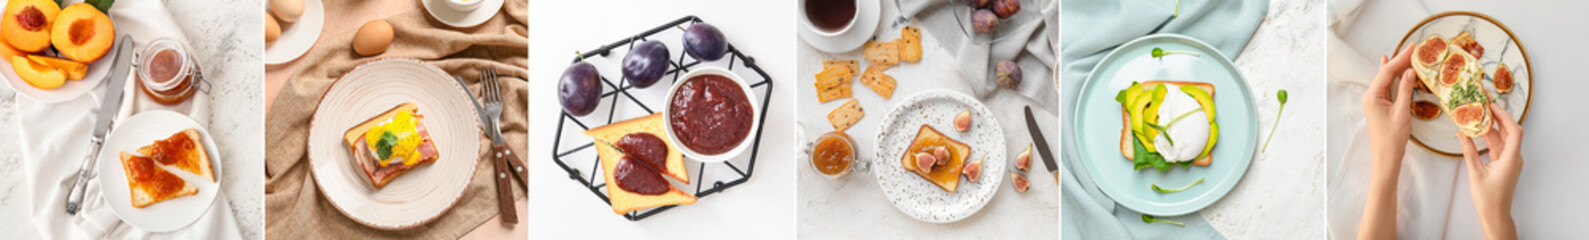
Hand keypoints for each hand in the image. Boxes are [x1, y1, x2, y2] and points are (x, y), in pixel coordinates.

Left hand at [1357, 45, 1417, 239]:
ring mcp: (1374, 101)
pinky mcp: (1379, 106)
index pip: (1388, 71)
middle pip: (1386, 72)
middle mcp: (1370, 96)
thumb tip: (1411, 71)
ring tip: (1407, 53)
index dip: (1401, 58)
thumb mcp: (1402, 112)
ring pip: (1386, 78)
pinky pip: (1386, 86)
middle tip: (1414, 47)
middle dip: (1400, 59)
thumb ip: (1405, 90)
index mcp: (1373, 96)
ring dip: (1397, 66)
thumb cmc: (1393, 138)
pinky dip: (1392, 75)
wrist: (1386, 157)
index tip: (1414, 47)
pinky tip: (1388, 64)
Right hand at [1458, 103, 1522, 239]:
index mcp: (1511, 159)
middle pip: (1510, 132)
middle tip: (1485, 106)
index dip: (1504, 117)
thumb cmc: (1488, 197)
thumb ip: (1469, 151)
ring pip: (1503, 138)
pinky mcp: (1504, 163)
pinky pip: (1499, 146)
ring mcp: (1510, 160)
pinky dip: (1490, 138)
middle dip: (1498, 118)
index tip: (1492, 106)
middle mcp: (1514, 157)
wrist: (1495, 213)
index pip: (1514, 131)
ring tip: (1479, 116)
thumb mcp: (1475, 172)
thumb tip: (1462, 134)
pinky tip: (1479, 132)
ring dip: (1492, 128)